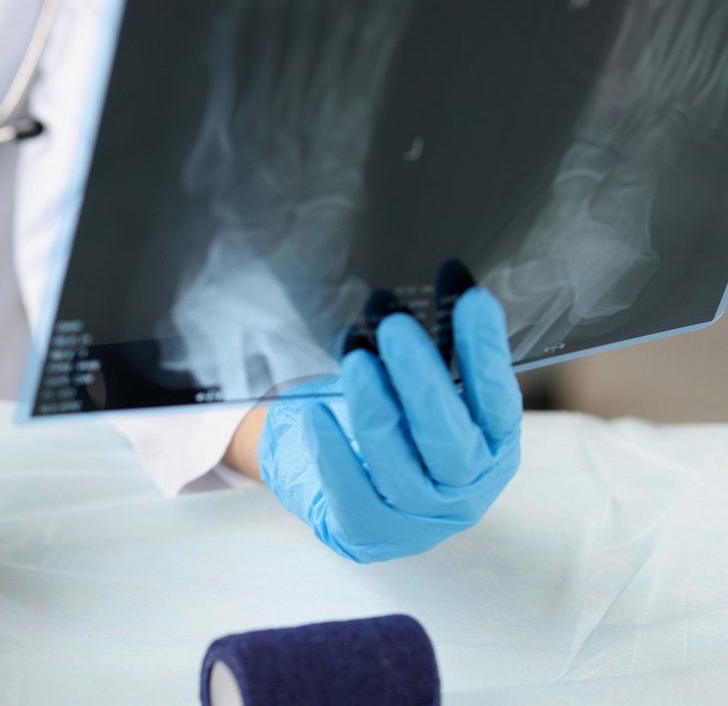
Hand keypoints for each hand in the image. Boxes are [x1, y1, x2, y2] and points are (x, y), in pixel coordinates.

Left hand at [259, 287, 522, 562]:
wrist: (363, 503)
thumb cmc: (403, 434)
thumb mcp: (427, 396)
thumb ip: (438, 354)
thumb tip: (446, 278)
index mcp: (494, 445)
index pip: (497, 397)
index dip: (486, 351)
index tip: (471, 299)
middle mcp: (469, 486)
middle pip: (449, 438)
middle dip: (422, 380)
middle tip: (395, 327)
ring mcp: (423, 517)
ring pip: (402, 467)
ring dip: (377, 411)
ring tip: (355, 361)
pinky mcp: (371, 533)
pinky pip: (353, 493)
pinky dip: (333, 453)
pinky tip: (314, 415)